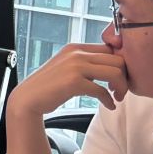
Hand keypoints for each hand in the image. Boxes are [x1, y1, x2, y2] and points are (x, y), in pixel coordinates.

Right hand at [10, 42, 128, 118]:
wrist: (28, 98)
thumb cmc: (48, 86)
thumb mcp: (66, 66)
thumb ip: (85, 62)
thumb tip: (110, 66)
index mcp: (75, 47)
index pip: (110, 49)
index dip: (119, 65)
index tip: (117, 78)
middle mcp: (76, 53)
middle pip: (117, 60)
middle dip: (124, 76)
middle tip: (120, 90)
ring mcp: (75, 66)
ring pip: (115, 72)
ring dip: (121, 87)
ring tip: (117, 97)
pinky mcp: (74, 82)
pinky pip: (102, 90)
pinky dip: (109, 100)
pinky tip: (109, 106)